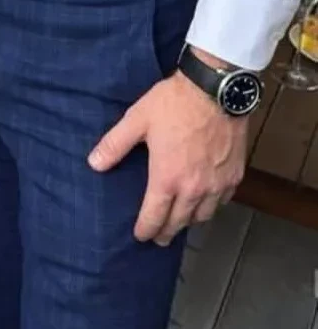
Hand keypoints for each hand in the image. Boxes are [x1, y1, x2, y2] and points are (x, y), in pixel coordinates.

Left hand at [88, 65, 249, 244]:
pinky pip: (223, 201)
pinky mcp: (235, 175)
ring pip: (203, 216)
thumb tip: (93, 164)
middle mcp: (193, 189)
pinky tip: (206, 201)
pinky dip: (212, 206)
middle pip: (180, 223)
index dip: (146, 230)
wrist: (216, 90)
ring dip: (190, 222)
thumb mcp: (137, 120)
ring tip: (181, 221)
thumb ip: (115, 145)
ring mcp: (216, 184)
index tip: (140, 236)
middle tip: (160, 238)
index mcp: (167, 178)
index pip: (154, 217)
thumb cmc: (173, 104)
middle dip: (167, 232)